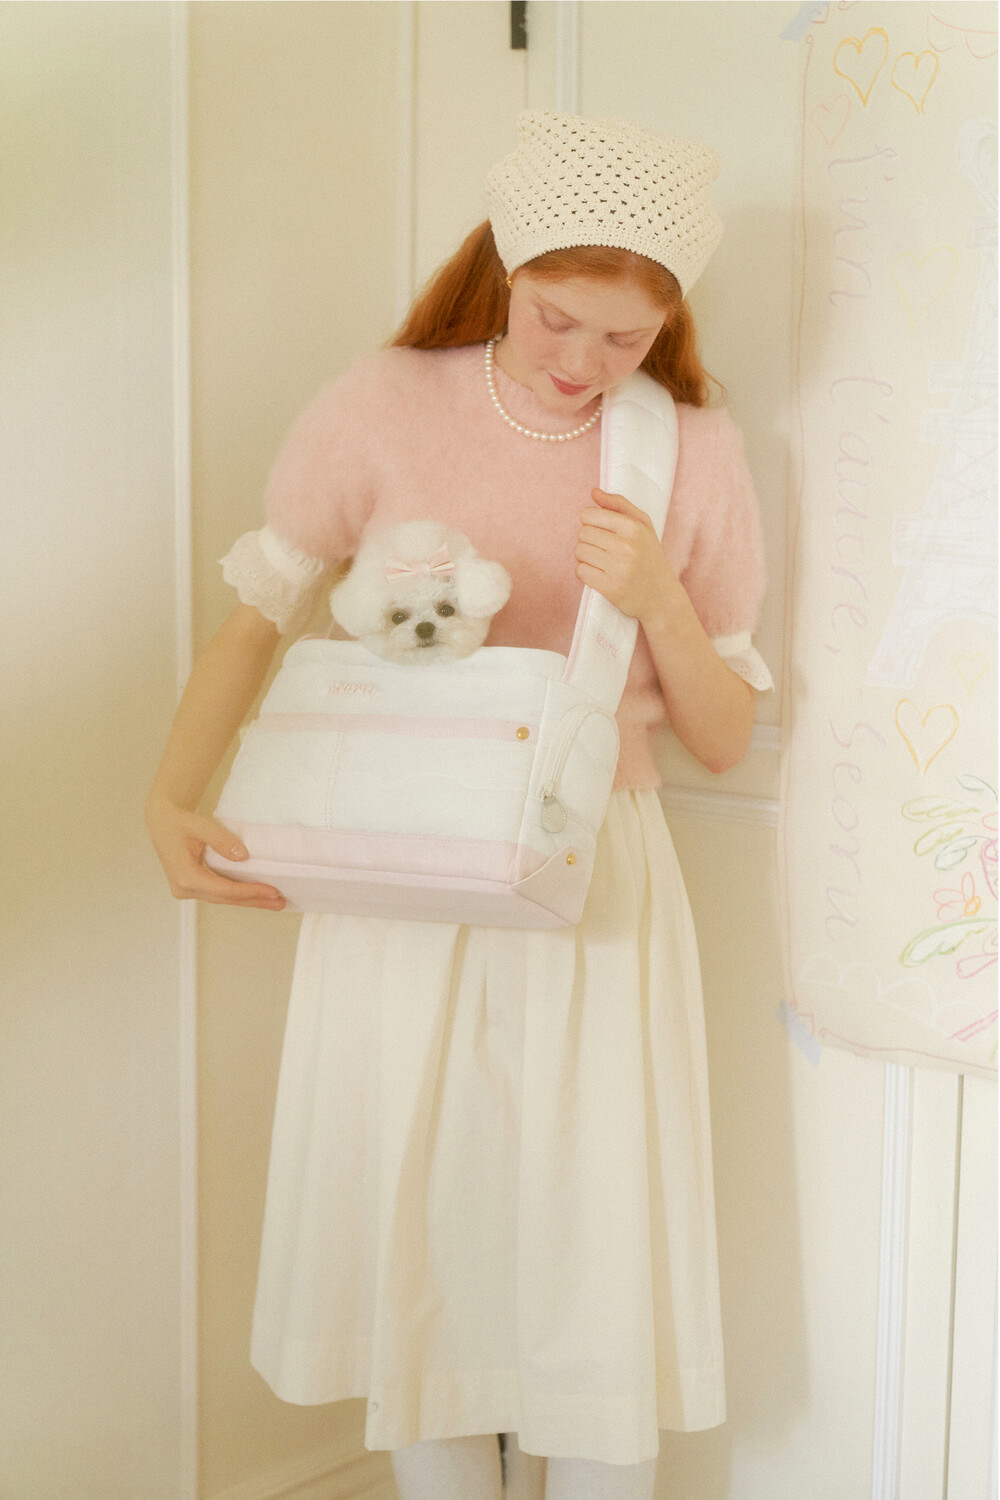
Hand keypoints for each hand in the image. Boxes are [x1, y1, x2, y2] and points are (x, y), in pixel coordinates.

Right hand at [145, 793, 285, 910]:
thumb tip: (243, 856)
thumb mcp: (200, 826)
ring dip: (248, 900)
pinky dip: (237, 894)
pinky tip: (255, 895)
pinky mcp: (192, 886)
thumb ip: (221, 840)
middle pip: (225, 898)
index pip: (224, 889)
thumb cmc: (178, 822)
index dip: (249, 891)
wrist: (162, 821)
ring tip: (273, 901)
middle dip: (254, 900)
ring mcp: (187, 889)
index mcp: (185, 876)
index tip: (271, 891)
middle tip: (279, 901)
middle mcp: (184, 887)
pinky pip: (218, 893)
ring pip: (223, 898)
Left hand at [574, 488, 681, 624]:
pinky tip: (599, 574)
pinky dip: (585, 572)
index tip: (601, 531)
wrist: (660, 596)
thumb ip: (619, 505)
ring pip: (579, 552)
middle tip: (603, 549)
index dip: (590, 522)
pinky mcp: (610, 588)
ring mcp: (618, 568)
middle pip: (583, 533)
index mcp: (633, 528)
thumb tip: (593, 492)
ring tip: (602, 561)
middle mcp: (626, 547)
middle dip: (588, 540)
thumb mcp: (643, 526)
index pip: (589, 515)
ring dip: (585, 556)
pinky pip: (580, 571)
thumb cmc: (649, 557)